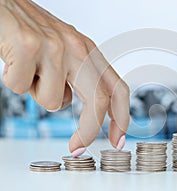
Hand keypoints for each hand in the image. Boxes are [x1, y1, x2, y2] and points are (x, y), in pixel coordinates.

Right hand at [0, 0, 129, 154]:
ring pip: (51, 101)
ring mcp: (55, 47)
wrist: (3, 3)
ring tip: (27, 70)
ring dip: (36, 94)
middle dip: (89, 130)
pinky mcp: (29, 46)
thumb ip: (73, 77)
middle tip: (77, 147)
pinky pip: (20, 88)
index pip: (117, 89)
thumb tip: (68, 102)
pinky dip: (13, 82)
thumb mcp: (63, 52)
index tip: (118, 140)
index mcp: (88, 51)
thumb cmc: (31, 30)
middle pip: (97, 101)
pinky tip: (12, 61)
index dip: (122, 117)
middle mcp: (77, 48)